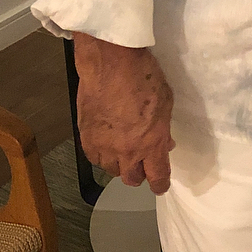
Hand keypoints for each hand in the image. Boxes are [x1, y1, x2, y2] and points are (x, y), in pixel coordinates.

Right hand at [72, 33, 174, 193]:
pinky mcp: (86, 139)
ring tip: (123, 150)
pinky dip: (102, 154)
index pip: (157, 176)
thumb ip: (163, 128)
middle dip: (139, 174)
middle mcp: (127, 151)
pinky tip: (106, 143)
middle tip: (142, 163)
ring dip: (120, 164)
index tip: (161, 186)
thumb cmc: (144, 77)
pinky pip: (95, 157)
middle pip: (132, 178)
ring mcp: (104, 147)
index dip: (160, 184)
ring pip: (112, 170)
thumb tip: (164, 143)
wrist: (111, 65)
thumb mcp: (166, 101)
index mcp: (151, 143)